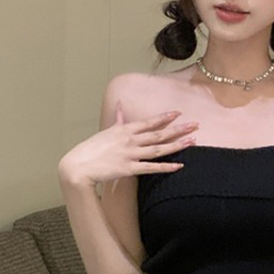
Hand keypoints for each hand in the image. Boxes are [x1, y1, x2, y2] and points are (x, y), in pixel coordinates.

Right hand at [58, 104, 198, 188]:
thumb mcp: (105, 131)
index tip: (179, 112)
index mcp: (124, 130)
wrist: (78, 165)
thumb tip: (119, 105)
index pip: (148, 122)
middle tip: (195, 124)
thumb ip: (117, 119)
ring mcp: (130, 154)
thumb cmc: (91, 149)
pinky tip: (179, 166)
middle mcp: (130, 140)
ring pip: (158, 149)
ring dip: (177, 145)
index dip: (164, 117)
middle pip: (158, 133)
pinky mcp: (128, 168)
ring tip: (193, 141)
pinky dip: (166, 167)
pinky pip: (151, 168)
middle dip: (178, 129)